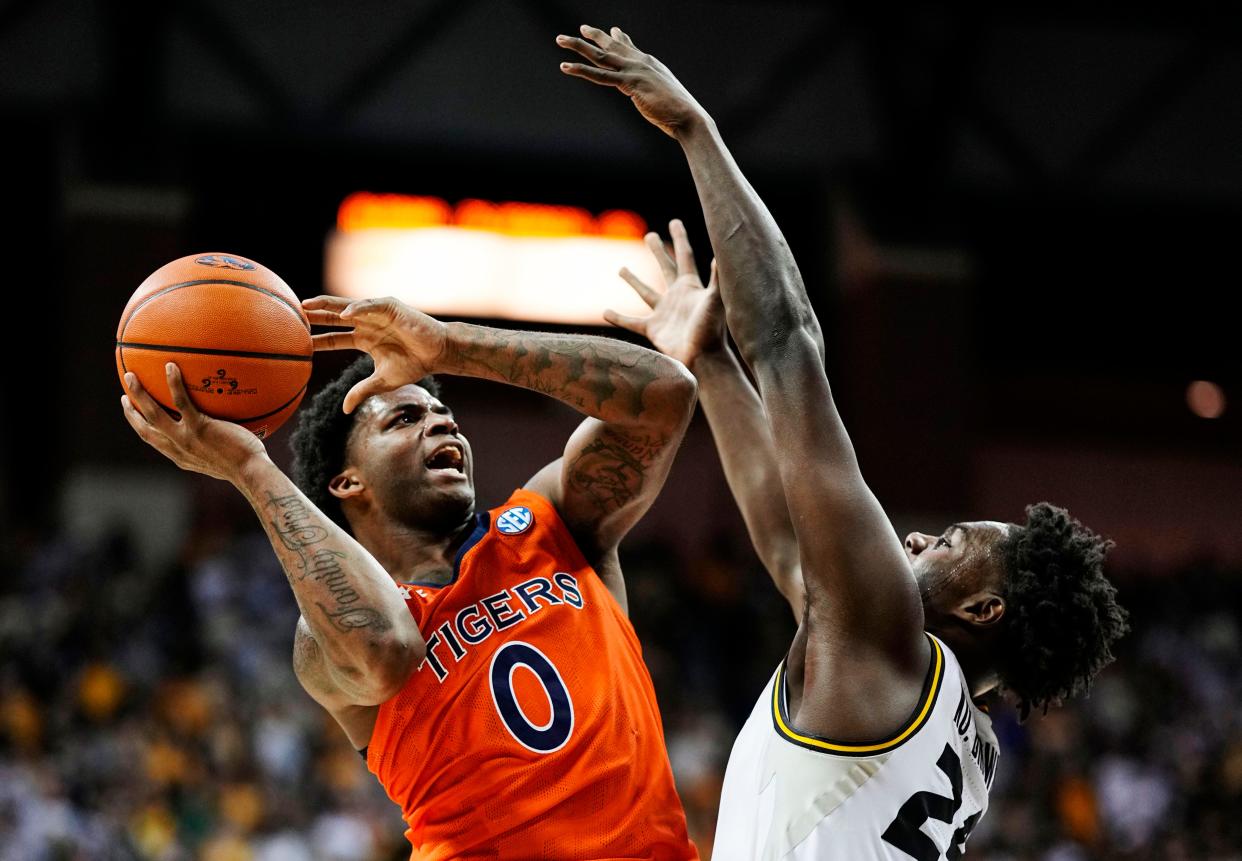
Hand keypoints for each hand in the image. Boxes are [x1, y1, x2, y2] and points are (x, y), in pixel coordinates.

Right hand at [121, 363, 268, 482]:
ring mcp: (186, 438)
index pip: (153, 440)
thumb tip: (224, 429)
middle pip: (144, 427)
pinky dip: (173, 383)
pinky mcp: (199, 428)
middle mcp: (177, 448)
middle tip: (124, 393)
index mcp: (180, 456)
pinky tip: (171, 366)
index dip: (139, 426)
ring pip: (153, 413)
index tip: (133, 412)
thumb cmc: (246, 465)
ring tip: (131, 375)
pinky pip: (181, 402)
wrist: (251, 472)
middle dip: (130, 411)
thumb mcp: (222, 457)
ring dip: (139, 394)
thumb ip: (215, 444)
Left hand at [303, 296, 447, 413]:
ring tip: (308, 304)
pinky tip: (344, 314)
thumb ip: (362, 391)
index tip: (298, 342)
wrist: (438, 354)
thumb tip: (344, 409)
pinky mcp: (391, 307)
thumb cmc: (414, 365)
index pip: (334, 338)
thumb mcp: (382, 381)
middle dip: (314, 315)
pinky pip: (370, 305)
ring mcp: (378, 314)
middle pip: (334, 318)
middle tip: (292, 314)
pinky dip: (357, 308)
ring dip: (327, 305)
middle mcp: (367, 324)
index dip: (317, 339)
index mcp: (364, 339)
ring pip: (346, 306)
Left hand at [557, 25, 707, 138]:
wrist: (688, 117)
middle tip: (581, 29)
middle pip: (613, 46)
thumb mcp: (664, 96)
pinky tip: (566, 66)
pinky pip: (600, 75)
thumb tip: (650, 95)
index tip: (612, 31)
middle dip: (594, 36)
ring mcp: (634, 71)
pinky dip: (581, 70)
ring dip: (578, 46)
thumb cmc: (679, 112)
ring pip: (600, 55)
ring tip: (560, 39)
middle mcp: (641, 62)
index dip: (620, 39)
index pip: (631, 49)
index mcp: (650, 65)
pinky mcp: (629, 83)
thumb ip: (653, 91)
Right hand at [605, 219, 724, 367]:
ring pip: (645, 292)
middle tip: (650, 236)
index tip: (674, 222)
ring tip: (620, 268)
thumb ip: (716, 279)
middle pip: (665, 268)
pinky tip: (605, 311)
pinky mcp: (654, 330)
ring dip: (633, 280)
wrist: (703, 360)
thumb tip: (720, 255)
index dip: (680, 238)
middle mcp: (676, 297)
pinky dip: (618, 317)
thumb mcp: (714, 301)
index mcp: (690, 286)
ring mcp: (664, 313)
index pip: (684, 256)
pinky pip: (632, 322)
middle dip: (658, 251)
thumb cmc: (711, 331)